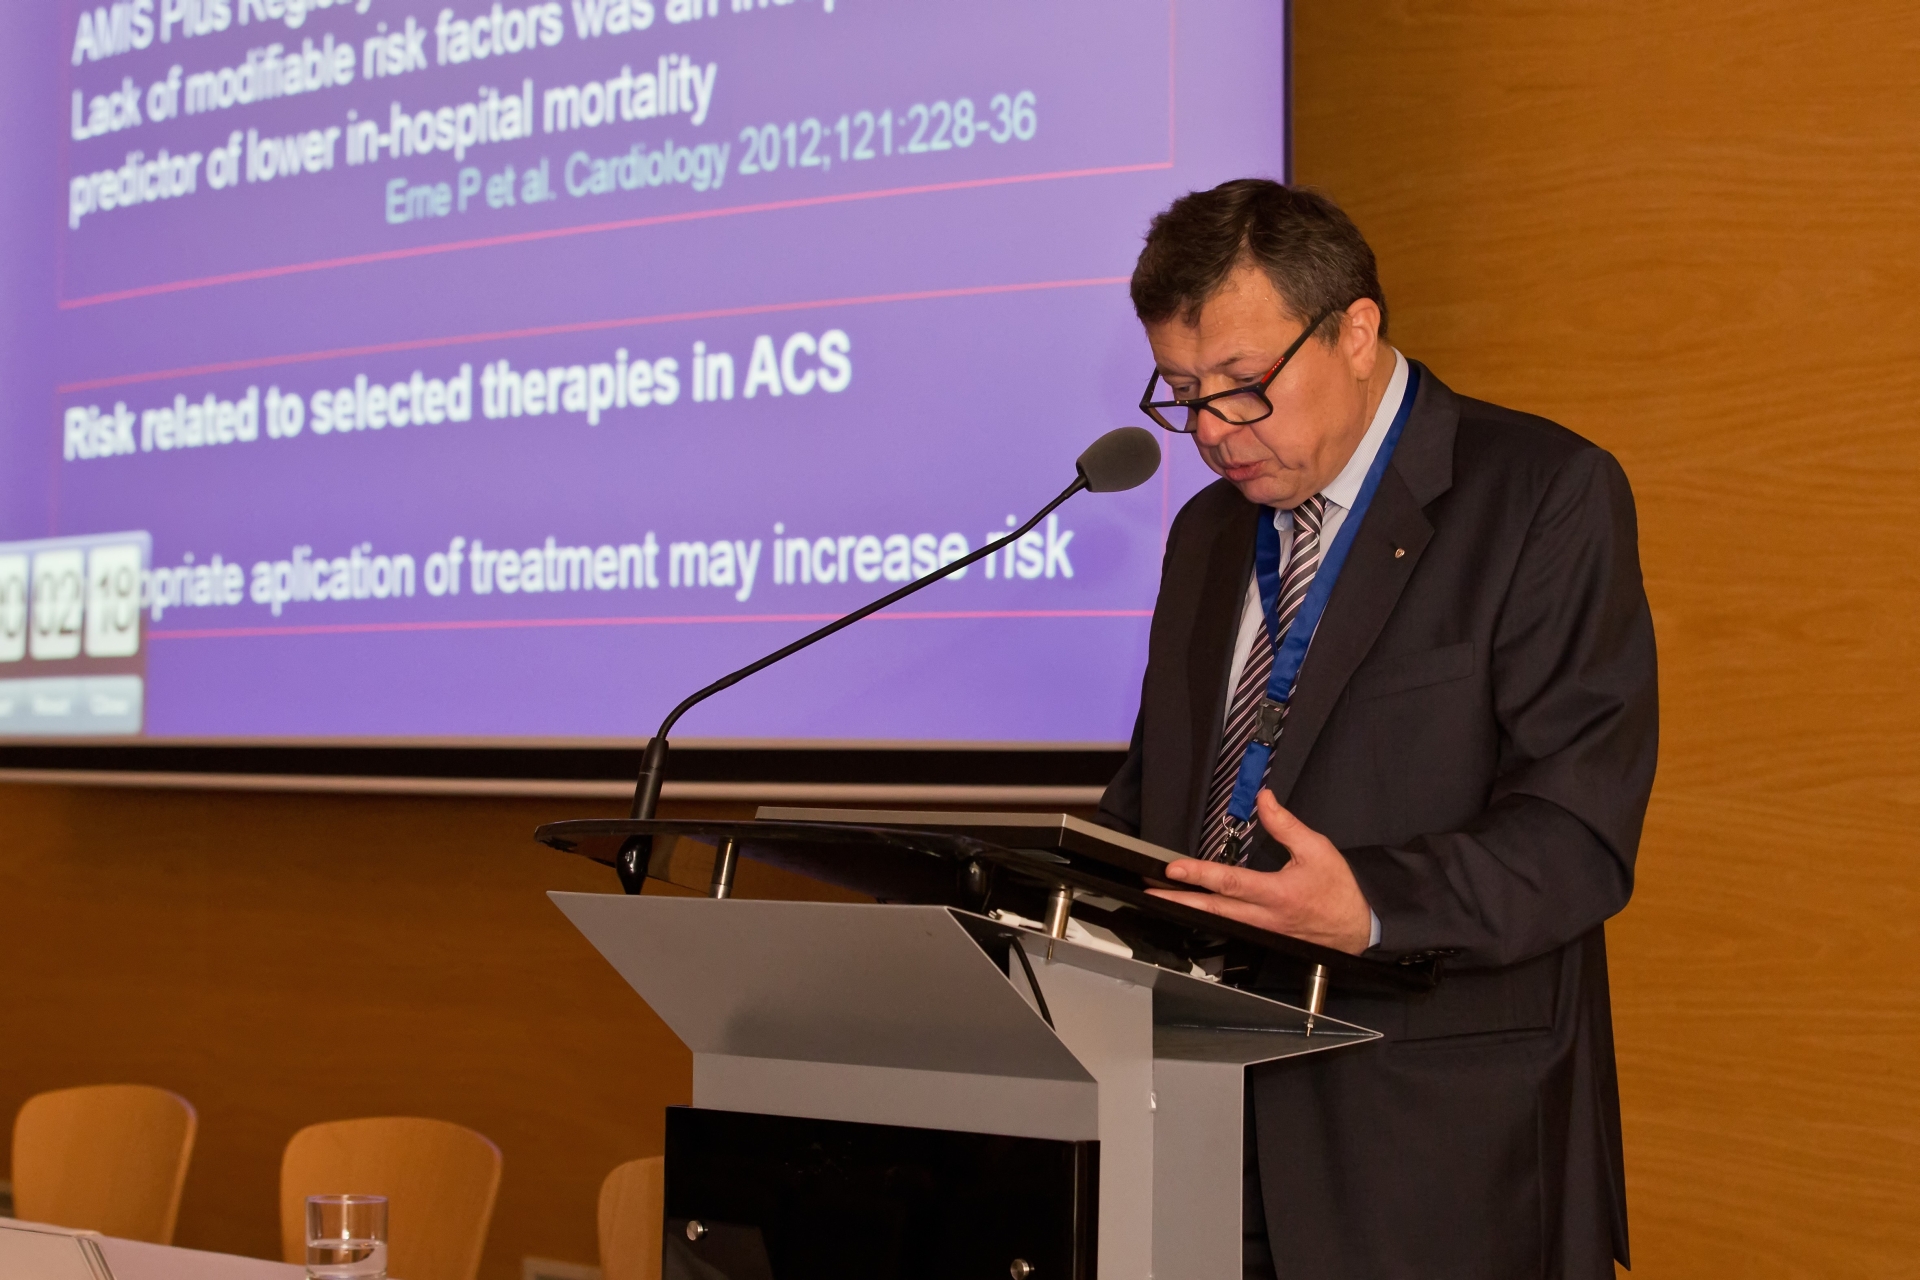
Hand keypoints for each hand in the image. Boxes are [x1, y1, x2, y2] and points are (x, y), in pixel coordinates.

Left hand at [1147, 790, 1373, 954]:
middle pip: (1214, 908)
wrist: (1357, 929)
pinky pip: (1231, 926)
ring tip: (1162, 897)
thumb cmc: (1339, 889)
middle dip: (1180, 899)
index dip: (1199, 874)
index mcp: (1277, 893)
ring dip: (1189, 909)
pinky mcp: (1264, 935)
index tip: (1173, 868)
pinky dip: (1208, 918)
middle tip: (1150, 891)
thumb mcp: (1317, 849)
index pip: (1230, 882)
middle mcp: (1264, 916)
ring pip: (1218, 920)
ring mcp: (1262, 930)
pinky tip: (1193, 911)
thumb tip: (1263, 798)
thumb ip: (1285, 824)